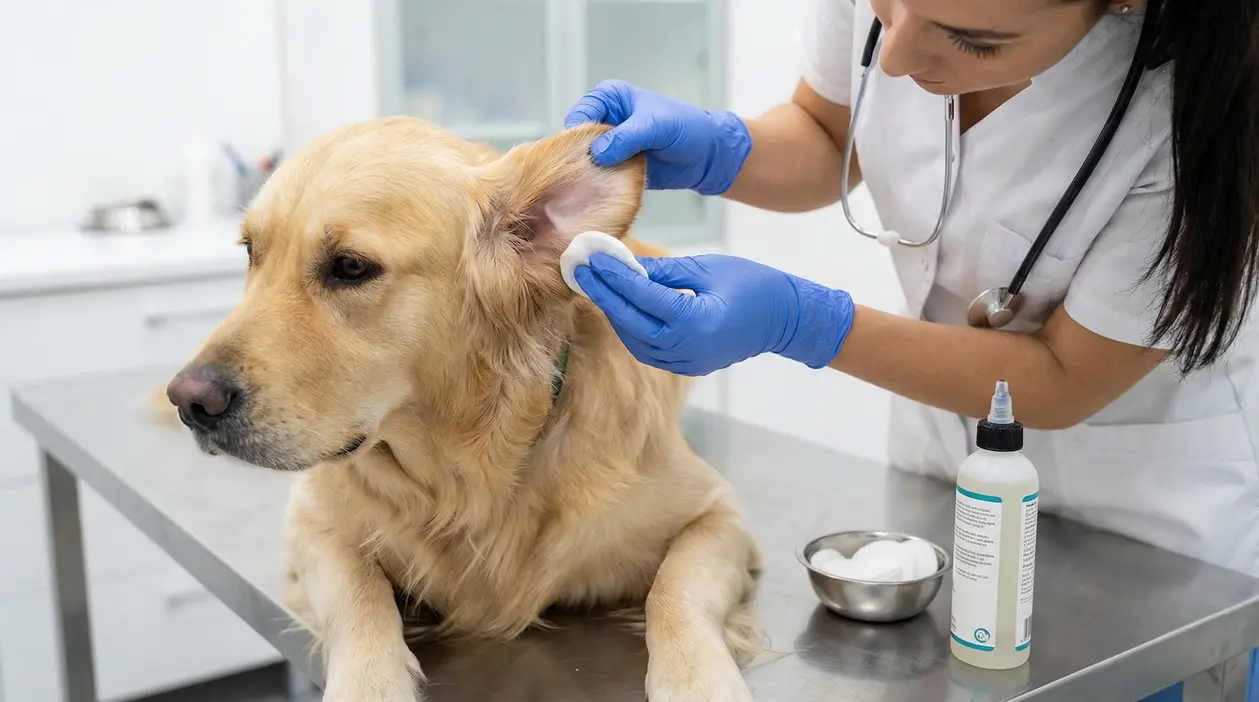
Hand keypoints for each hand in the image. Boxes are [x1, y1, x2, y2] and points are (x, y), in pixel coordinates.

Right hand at [563, 79, 751, 194]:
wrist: (707, 156)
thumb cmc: (686, 128)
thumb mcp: (656, 126)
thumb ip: (626, 137)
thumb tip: (596, 153)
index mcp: (610, 98)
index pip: (581, 112)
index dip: (578, 132)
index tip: (586, 151)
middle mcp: (606, 120)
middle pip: (577, 139)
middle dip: (580, 156)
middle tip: (588, 173)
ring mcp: (609, 146)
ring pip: (585, 160)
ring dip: (588, 173)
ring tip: (595, 185)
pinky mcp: (616, 167)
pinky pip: (598, 177)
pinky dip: (598, 185)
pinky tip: (601, 193)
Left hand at [573, 253, 854, 375]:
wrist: (786, 319)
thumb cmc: (753, 284)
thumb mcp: (707, 268)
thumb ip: (663, 272)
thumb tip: (624, 266)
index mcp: (694, 321)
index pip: (641, 297)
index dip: (612, 276)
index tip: (590, 257)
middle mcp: (686, 348)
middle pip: (630, 322)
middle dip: (603, 295)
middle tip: (579, 269)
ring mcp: (685, 362)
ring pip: (635, 339)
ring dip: (613, 312)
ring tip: (594, 284)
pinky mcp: (686, 366)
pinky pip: (647, 348)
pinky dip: (630, 327)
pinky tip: (617, 305)